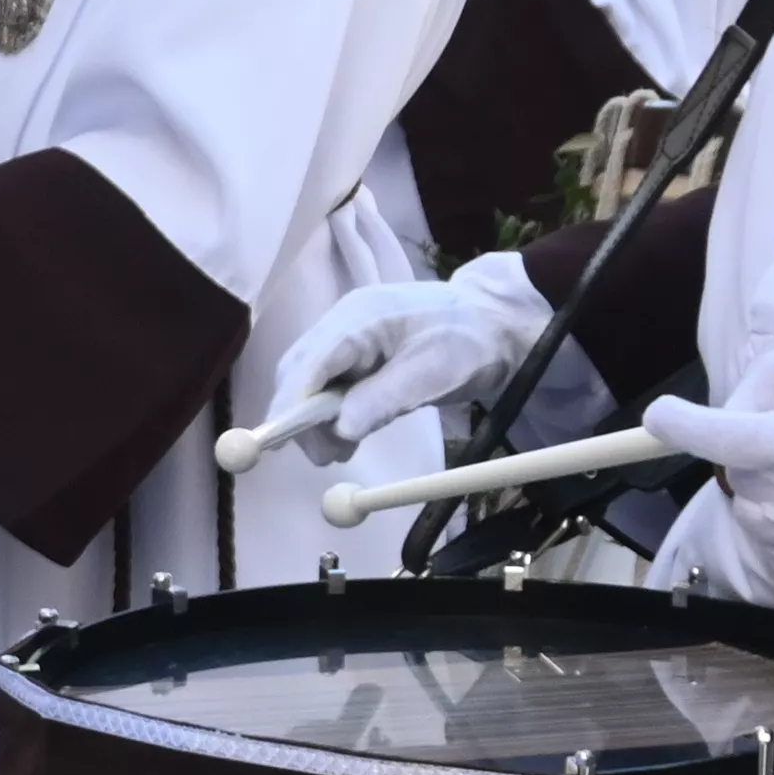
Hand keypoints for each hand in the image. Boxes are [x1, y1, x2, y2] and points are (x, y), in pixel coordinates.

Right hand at [269, 253, 554, 466]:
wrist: (495, 323)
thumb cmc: (470, 342)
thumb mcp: (434, 372)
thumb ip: (385, 398)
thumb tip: (340, 430)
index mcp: (362, 318)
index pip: (309, 360)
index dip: (289, 402)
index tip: (279, 441)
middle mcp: (343, 323)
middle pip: (298, 371)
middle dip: (299, 418)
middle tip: (325, 456)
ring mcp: (346, 337)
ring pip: (307, 381)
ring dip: (314, 421)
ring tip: (341, 451)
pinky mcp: (353, 354)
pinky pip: (325, 385)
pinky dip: (329, 415)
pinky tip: (347, 436)